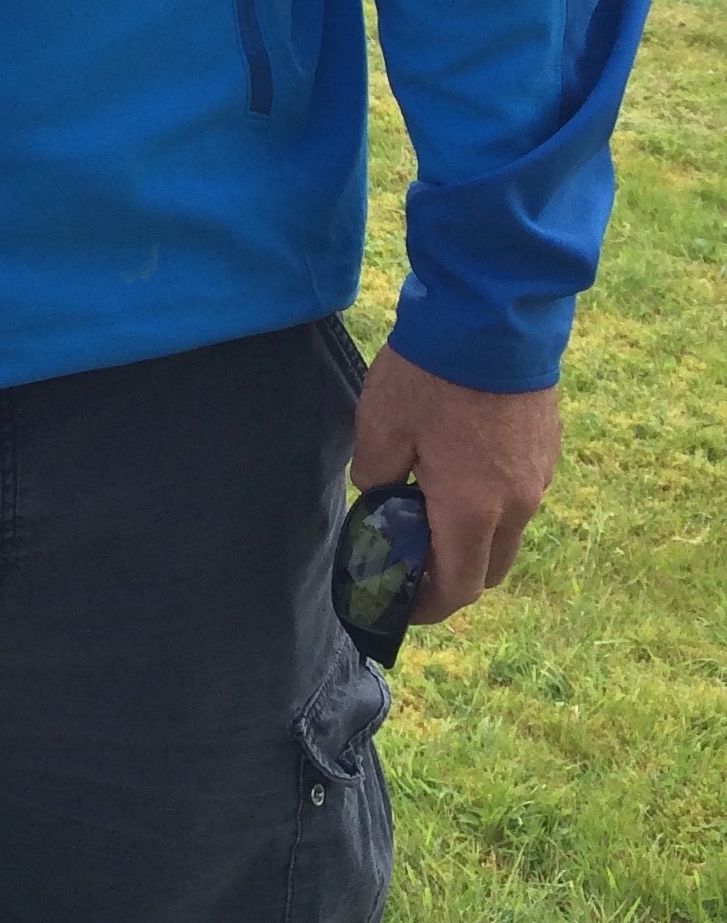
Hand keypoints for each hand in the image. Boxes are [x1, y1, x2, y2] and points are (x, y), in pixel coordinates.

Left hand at [350, 343, 560, 624]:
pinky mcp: (547, 447)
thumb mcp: (380, 425)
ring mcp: (539, 476)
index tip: (400, 602)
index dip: (427, 605)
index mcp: (473, 510)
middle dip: (450, 575)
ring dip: (472, 534)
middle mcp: (516, 504)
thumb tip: (379, 495)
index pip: (457, 587)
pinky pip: (519, 493)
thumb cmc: (430, 375)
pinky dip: (490, 500)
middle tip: (411, 558)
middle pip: (488, 568)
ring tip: (428, 505)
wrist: (492, 317)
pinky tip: (457, 465)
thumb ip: (375, 475)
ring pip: (507, 530)